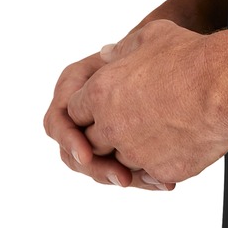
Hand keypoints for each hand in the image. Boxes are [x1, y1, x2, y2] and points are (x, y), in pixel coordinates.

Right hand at [42, 50, 176, 190]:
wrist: (168, 65)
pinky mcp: (114, 149)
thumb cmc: (150, 50)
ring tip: (153, 180)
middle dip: (97, 168)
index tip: (87, 154)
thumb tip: (108, 52)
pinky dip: (140, 178)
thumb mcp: (138, 44)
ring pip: (96, 167)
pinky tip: (164, 183)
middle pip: (72, 153)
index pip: (58, 121)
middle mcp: (77, 114)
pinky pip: (119, 170)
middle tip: (123, 177)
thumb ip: (122, 52)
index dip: (70, 139)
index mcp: (72, 87)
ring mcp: (93, 134)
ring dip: (121, 176)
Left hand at [65, 17, 227, 188]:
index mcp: (101, 93)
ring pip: (121, 162)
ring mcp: (136, 152)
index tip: (107, 107)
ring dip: (133, 151)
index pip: (72, 112)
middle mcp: (112, 126)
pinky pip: (152, 175)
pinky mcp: (162, 171)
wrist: (227, 84)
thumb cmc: (192, 56)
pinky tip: (176, 149)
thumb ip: (122, 49)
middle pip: (91, 142)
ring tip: (159, 133)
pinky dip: (160, 165)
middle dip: (106, 134)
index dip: (89, 110)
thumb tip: (106, 53)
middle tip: (132, 122)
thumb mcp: (150, 36)